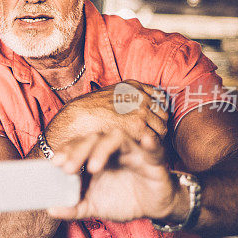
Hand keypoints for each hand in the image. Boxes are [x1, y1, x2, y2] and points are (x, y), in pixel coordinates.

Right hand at [47, 80, 168, 147]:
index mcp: (132, 86)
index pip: (159, 99)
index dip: (156, 113)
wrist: (74, 120)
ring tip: (144, 147)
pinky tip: (141, 151)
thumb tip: (135, 108)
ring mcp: (139, 110)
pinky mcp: (137, 126)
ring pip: (161, 128)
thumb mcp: (107, 96)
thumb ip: (124, 100)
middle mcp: (139, 95)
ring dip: (155, 138)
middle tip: (148, 138)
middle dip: (157, 126)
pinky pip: (155, 139)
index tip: (151, 123)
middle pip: (163, 114)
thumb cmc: (84, 112)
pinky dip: (151, 146)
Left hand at [47, 129, 184, 222]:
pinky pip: (153, 146)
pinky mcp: (154, 159)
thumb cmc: (123, 200)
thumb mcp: (94, 207)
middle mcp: (112, 150)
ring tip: (93, 167)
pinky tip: (145, 141)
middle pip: (92, 139)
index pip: (77, 146)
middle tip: (67, 168)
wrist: (154, 208)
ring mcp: (132, 151)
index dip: (66, 151)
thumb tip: (50, 209)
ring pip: (116, 137)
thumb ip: (73, 207)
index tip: (54, 163)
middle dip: (77, 151)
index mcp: (95, 157)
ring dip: (102, 149)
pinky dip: (150, 142)